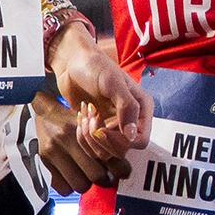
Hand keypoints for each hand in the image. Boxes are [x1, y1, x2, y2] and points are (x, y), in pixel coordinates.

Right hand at [34, 93, 121, 193]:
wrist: (46, 112)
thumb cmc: (72, 119)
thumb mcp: (91, 121)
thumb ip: (106, 139)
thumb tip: (123, 166)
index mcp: (84, 128)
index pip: (110, 157)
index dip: (120, 169)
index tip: (123, 171)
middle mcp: (68, 141)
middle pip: (96, 175)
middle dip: (104, 179)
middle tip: (105, 175)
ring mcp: (55, 152)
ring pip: (80, 185)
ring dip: (86, 183)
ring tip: (86, 175)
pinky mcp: (45, 162)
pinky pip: (63, 188)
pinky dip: (69, 187)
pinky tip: (71, 176)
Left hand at [50, 24, 150, 176]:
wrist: (72, 62)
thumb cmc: (94, 66)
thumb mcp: (112, 82)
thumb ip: (126, 107)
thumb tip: (132, 136)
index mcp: (142, 109)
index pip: (141, 141)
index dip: (121, 140)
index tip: (102, 128)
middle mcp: (131, 120)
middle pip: (122, 150)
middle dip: (102, 138)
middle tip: (92, 116)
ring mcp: (113, 127)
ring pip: (105, 152)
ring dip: (90, 136)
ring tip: (86, 114)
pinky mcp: (98, 130)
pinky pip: (92, 148)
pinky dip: (82, 137)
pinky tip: (81, 117)